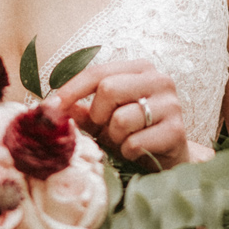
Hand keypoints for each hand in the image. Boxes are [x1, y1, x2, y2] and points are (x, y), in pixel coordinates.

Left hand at [53, 57, 187, 167]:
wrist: (170, 158)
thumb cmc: (135, 133)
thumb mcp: (105, 119)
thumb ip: (83, 110)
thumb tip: (52, 108)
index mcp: (139, 69)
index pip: (98, 72)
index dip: (71, 90)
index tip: (51, 107)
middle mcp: (159, 79)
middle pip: (109, 89)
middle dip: (98, 115)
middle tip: (104, 128)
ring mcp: (171, 104)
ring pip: (121, 119)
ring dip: (114, 137)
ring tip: (123, 141)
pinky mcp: (177, 130)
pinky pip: (134, 142)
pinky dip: (127, 152)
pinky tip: (137, 151)